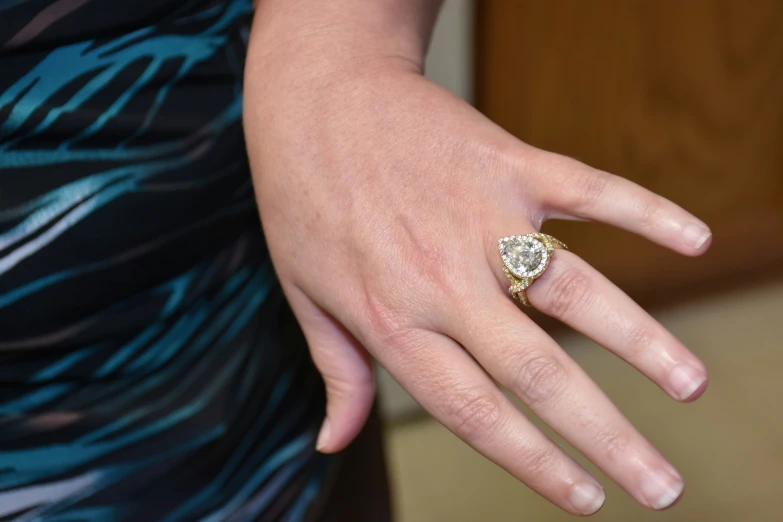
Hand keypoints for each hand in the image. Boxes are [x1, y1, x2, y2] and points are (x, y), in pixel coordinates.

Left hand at [243, 7, 709, 514]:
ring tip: (691, 385)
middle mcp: (445, 280)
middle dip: (606, 435)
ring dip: (640, 340)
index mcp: (394, 321)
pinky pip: (588, 192)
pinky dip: (643, 212)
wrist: (315, 95)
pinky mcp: (510, 164)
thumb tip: (332, 442)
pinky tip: (691, 239)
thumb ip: (335, 369)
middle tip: (662, 484)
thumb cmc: (302, 197)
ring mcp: (483, 218)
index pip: (475, 413)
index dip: (534, 463)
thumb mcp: (302, 291)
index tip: (585, 500)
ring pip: (575, 290)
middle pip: (538, 372)